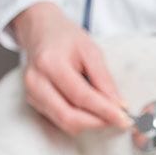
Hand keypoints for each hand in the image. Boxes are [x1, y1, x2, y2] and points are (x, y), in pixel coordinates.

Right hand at [13, 2, 130, 134]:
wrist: (41, 31)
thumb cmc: (66, 38)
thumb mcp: (91, 51)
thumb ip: (104, 79)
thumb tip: (118, 105)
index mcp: (50, 64)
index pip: (81, 97)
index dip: (105, 111)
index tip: (124, 119)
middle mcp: (36, 82)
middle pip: (69, 117)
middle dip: (97, 123)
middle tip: (119, 120)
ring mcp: (31, 94)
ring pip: (64, 123)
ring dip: (90, 123)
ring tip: (107, 114)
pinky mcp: (33, 102)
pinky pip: (59, 120)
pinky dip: (79, 120)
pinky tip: (91, 110)